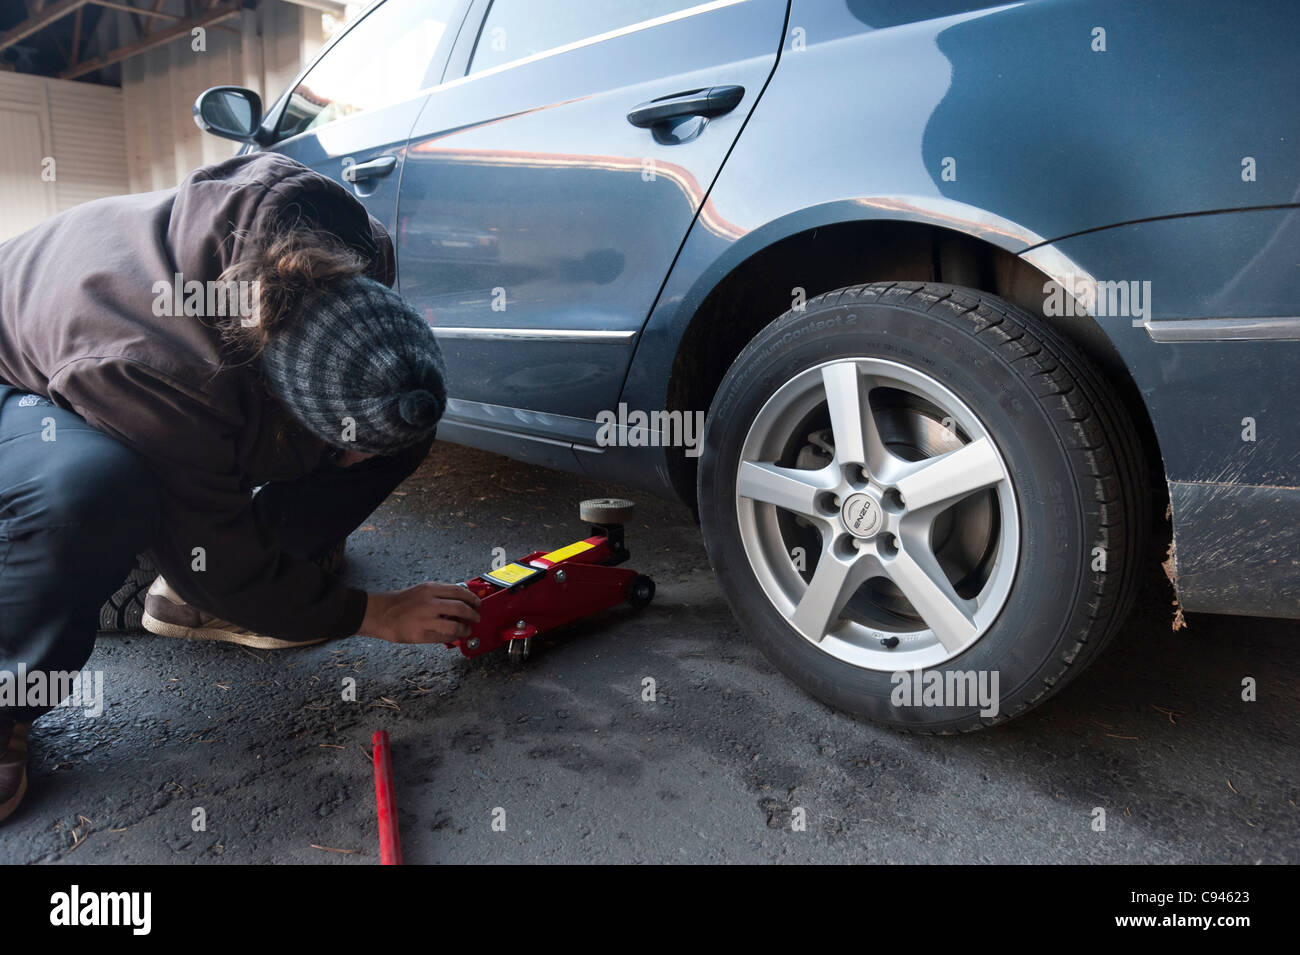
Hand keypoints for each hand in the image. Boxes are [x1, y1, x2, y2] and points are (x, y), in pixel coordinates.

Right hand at [359, 582, 481, 643]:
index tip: (478, 603)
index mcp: (430, 589)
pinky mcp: (421, 634)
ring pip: (455, 626)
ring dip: (465, 629)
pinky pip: (443, 638)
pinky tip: (453, 637)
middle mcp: (429, 603)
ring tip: (466, 630)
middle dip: (473, 614)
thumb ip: (440, 593)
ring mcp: (425, 619)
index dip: (472, 598)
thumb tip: (461, 599)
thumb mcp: (422, 590)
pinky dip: (452, 638)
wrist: (381, 613)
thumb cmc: (401, 602)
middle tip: (476, 617)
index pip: (459, 591)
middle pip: (461, 608)